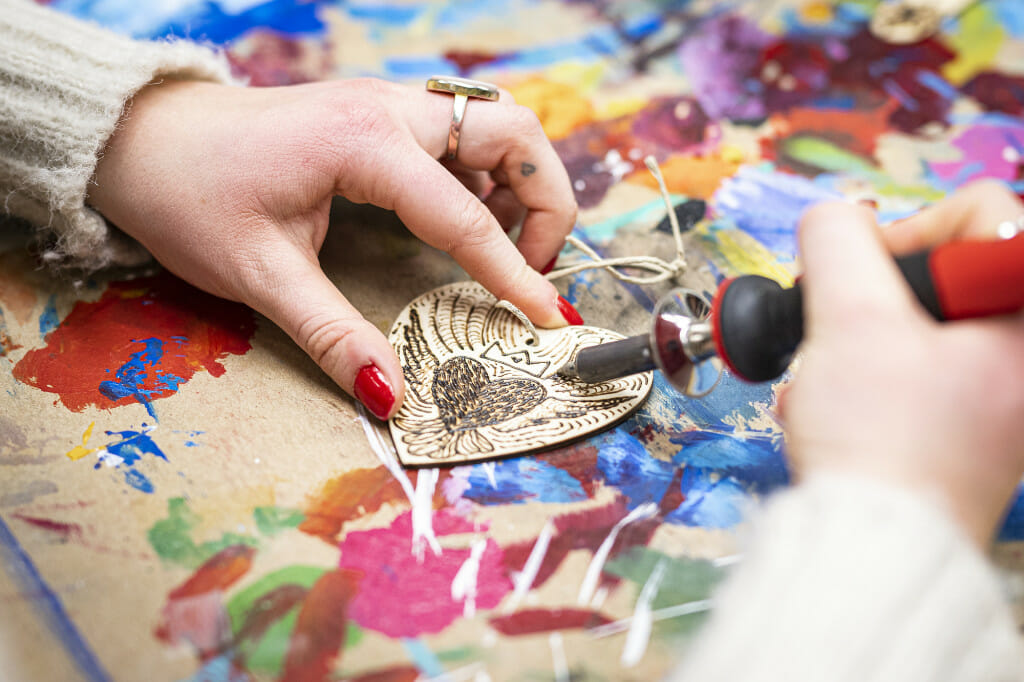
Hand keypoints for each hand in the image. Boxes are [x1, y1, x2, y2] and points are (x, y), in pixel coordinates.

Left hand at [87, 78, 577, 418]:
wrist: (138, 139)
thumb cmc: (188, 195)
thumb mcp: (261, 275)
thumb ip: (334, 335)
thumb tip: (390, 395)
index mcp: (365, 143)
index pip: (469, 218)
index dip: (516, 277)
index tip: (551, 321)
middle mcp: (390, 110)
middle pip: (514, 133)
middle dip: (547, 200)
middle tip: (531, 270)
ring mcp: (387, 106)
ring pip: (496, 125)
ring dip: (520, 183)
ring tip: (504, 249)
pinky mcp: (378, 117)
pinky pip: (462, 135)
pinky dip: (486, 176)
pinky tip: (466, 221)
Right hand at [782, 181, 1023, 545]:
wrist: (879, 544)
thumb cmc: (883, 443)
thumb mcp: (848, 319)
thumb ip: (837, 241)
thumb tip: (834, 219)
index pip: (982, 212)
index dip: (910, 230)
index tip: (866, 277)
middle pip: (950, 266)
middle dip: (875, 292)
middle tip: (844, 327)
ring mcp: (1008, 391)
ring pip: (928, 318)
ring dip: (865, 336)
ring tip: (836, 375)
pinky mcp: (979, 423)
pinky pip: (924, 365)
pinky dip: (876, 371)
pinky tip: (843, 401)